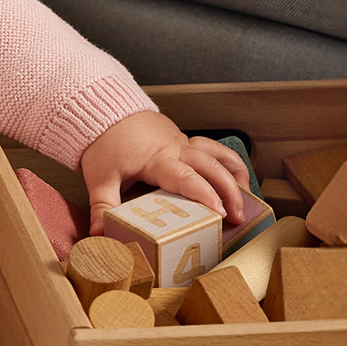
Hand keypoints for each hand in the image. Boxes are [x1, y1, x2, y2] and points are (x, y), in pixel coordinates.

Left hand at [80, 111, 248, 234]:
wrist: (105, 112)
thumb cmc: (104, 143)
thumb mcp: (99, 178)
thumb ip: (102, 206)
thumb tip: (99, 233)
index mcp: (157, 158)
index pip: (186, 177)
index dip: (205, 195)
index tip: (219, 212)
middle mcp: (176, 149)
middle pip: (211, 166)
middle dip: (229, 191)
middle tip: (237, 216)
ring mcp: (183, 143)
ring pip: (218, 154)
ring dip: (235, 175)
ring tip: (246, 199)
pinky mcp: (185, 141)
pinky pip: (214, 149)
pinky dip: (229, 161)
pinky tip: (237, 178)